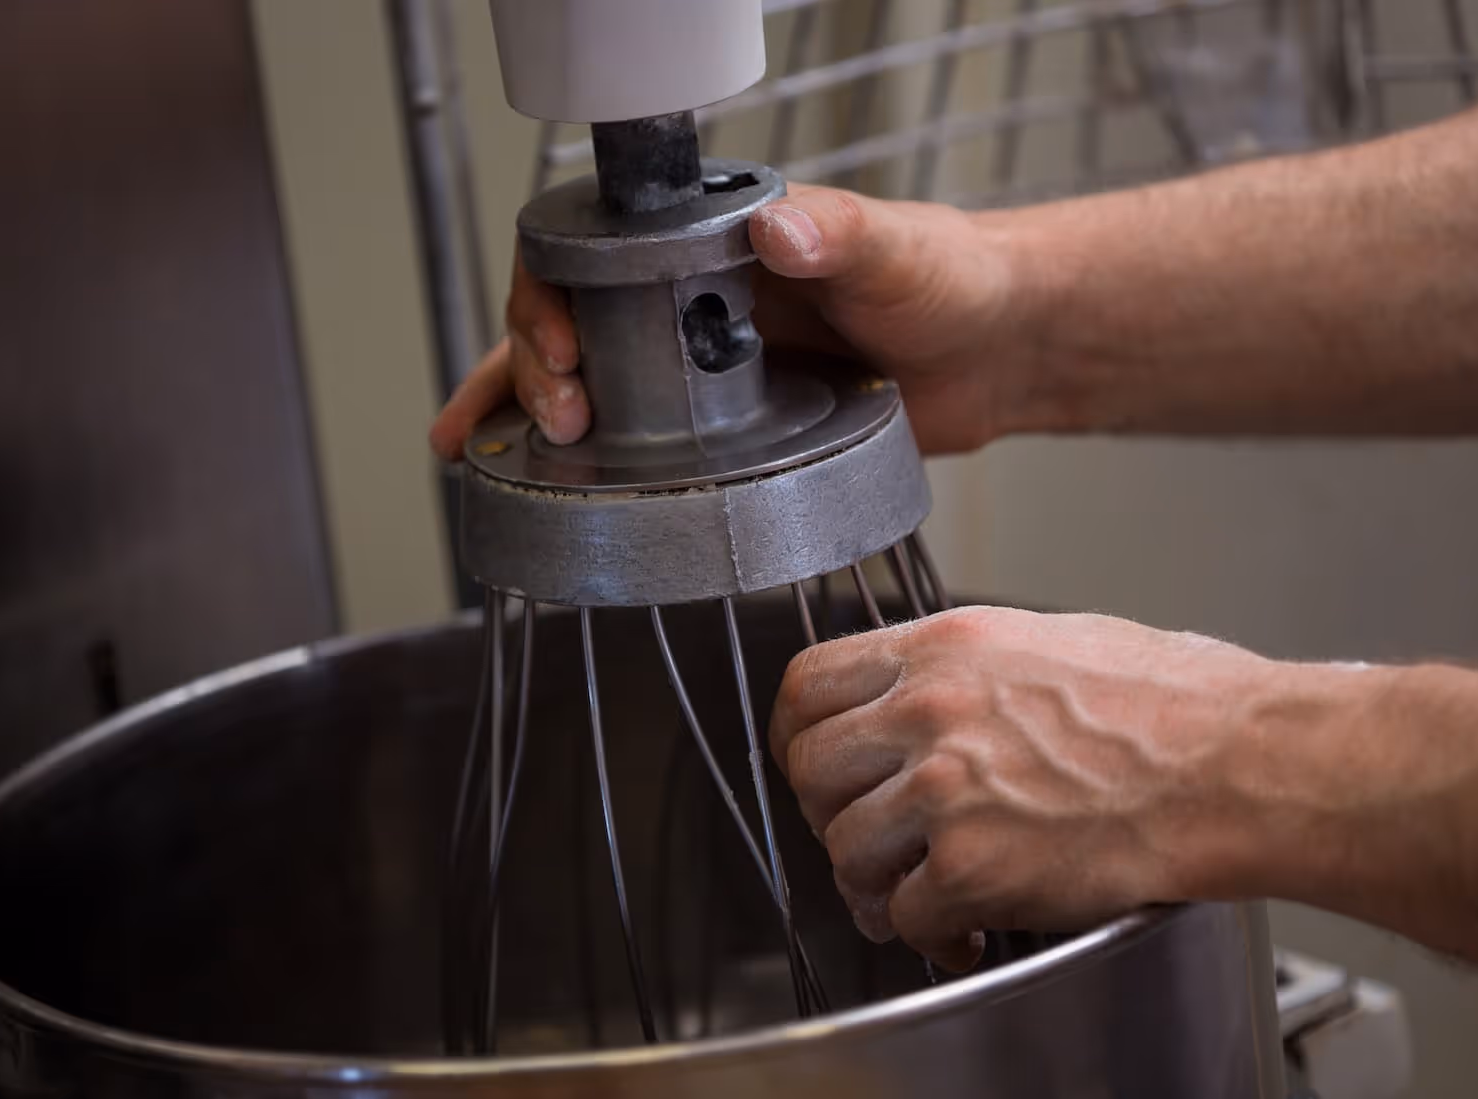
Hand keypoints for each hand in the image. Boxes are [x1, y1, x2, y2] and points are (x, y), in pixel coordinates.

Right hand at [428, 185, 1051, 460]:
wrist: (998, 352)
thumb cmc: (952, 280)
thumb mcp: (896, 251)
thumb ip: (842, 235)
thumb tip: (779, 228)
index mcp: (713, 243)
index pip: (593, 252)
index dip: (554, 296)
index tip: (564, 350)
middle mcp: (688, 300)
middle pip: (568, 321)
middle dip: (528, 368)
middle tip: (553, 421)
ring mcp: (697, 367)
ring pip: (584, 382)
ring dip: (523, 415)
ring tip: (479, 457)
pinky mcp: (720, 428)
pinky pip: (634, 442)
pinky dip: (580, 466)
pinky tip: (537, 492)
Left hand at [768, 607, 1324, 970]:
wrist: (1242, 766)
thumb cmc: (1181, 706)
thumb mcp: (1054, 641)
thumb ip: (969, 670)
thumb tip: (927, 697)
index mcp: (946, 648)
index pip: (808, 683)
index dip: (798, 736)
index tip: (813, 765)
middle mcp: (930, 711)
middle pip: (811, 771)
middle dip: (829, 815)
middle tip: (867, 838)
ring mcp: (946, 790)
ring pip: (845, 850)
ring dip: (875, 883)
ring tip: (917, 894)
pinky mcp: (973, 866)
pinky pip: (904, 915)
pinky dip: (929, 936)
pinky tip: (966, 930)